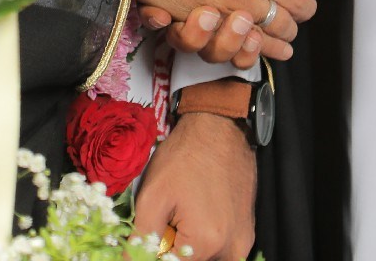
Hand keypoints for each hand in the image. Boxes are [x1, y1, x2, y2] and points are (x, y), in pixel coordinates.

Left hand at [132, 111, 256, 260]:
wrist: (220, 127)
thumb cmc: (185, 156)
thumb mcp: (153, 196)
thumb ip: (142, 238)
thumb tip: (129, 260)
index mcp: (207, 242)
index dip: (157, 249)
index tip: (156, 227)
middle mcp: (232, 248)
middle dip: (174, 246)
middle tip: (170, 216)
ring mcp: (243, 241)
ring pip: (206, 257)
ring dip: (189, 244)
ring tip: (184, 213)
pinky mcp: (247, 231)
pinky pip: (222, 250)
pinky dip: (205, 240)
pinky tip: (198, 214)